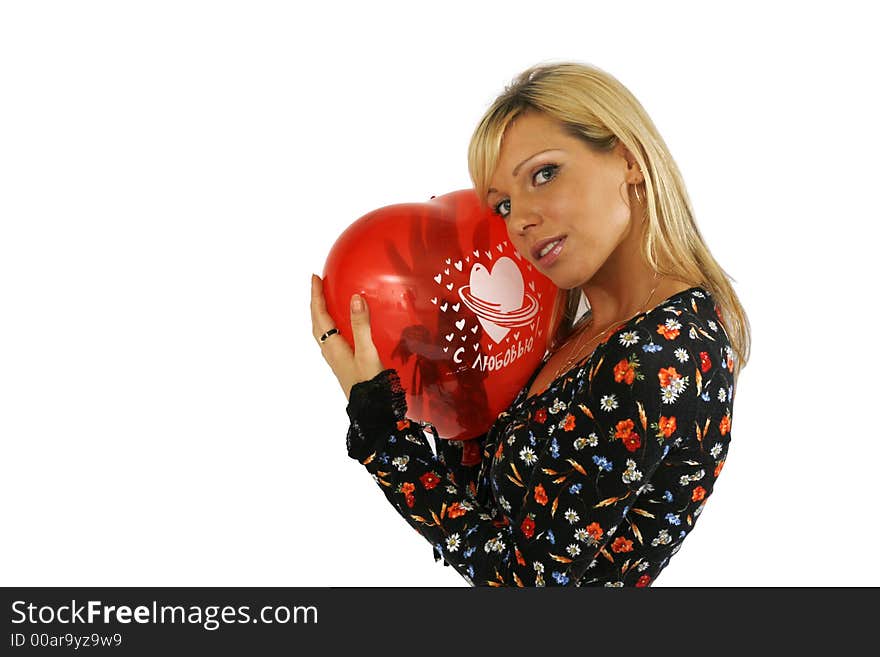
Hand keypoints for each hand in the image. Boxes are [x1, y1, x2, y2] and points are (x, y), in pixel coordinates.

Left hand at [310, 274, 384, 400]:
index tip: (314, 277)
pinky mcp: (342, 363)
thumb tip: (355, 298)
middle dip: (316, 302)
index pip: (320, 314)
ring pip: (322, 331)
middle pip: (317, 322)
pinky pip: (331, 338)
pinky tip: (342, 327)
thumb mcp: (367, 351)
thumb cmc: (368, 382)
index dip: (316, 295)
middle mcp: (329, 351)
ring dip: (321, 314)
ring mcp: (335, 358)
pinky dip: (331, 325)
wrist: (371, 410)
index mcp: (332, 346)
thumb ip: (361, 325)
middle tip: (318, 285)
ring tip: (326, 301)